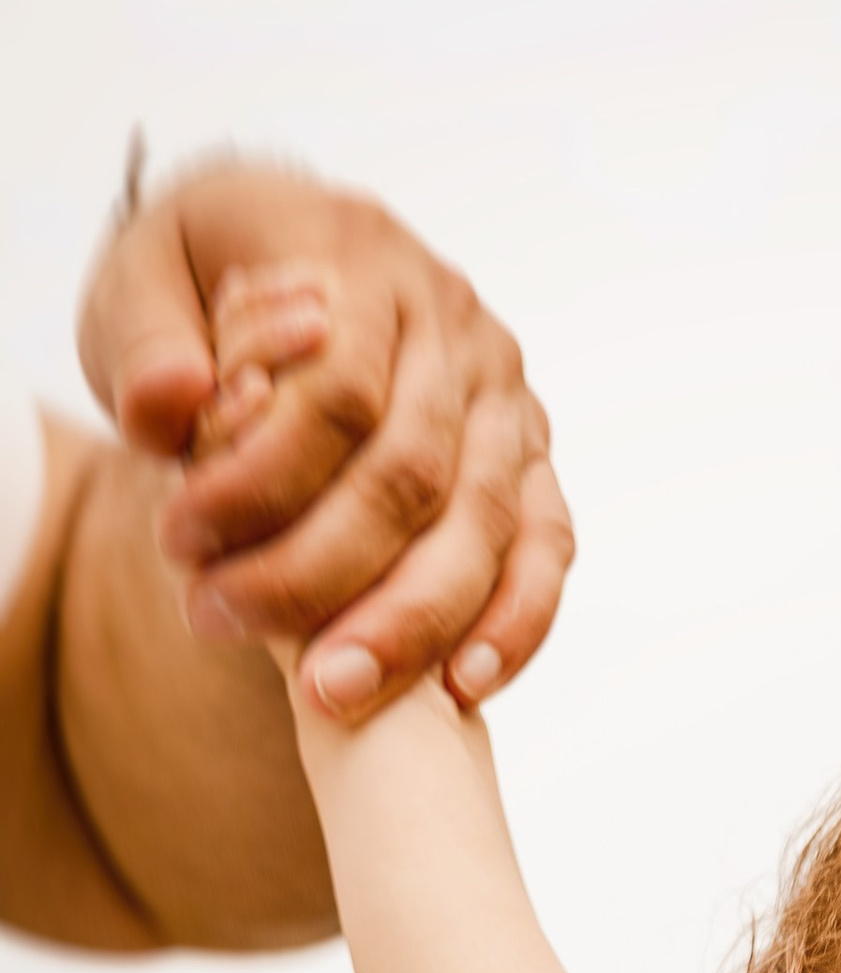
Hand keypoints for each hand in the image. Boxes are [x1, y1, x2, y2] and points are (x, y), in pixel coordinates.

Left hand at [76, 163, 573, 721]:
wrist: (278, 271)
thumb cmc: (205, 295)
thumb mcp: (138, 286)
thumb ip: (143, 342)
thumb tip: (169, 403)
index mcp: (358, 255)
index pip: (337, 389)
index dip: (260, 480)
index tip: (179, 541)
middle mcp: (452, 322)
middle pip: (412, 470)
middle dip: (321, 571)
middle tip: (228, 626)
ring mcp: (504, 396)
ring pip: (482, 524)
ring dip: (410, 623)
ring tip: (333, 691)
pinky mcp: (531, 462)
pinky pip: (545, 552)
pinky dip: (512, 626)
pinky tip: (459, 688)